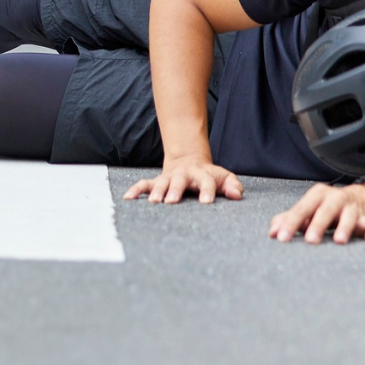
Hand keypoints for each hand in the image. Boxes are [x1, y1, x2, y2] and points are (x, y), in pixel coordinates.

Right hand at [124, 157, 242, 204]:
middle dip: (175, 190)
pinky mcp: (157, 181)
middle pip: (179, 181)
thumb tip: (237, 195)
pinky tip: (127, 198)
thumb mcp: (224, 178)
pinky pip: (144, 185)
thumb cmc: (209, 176)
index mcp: (202, 174)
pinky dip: (136, 190)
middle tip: (171, 202)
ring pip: (161, 182)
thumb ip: (232, 186)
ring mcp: (169, 177)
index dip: (207, 191)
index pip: (207, 182)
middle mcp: (184, 175)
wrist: (189, 161)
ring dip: (156, 191)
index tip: (206, 203)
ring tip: (153, 202)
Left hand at [269, 183, 364, 243]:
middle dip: (317, 225)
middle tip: (309, 240)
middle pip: (324, 210)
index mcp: (316, 196)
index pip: (301, 210)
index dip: (290, 224)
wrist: (362, 198)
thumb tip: (272, 233)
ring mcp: (353, 207)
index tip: (281, 238)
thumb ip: (290, 219)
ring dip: (344, 227)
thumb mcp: (309, 210)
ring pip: (349, 215)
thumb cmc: (328, 207)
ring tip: (339, 241)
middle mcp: (335, 198)